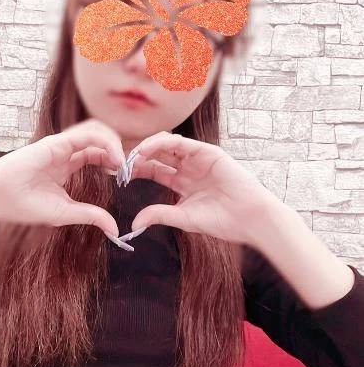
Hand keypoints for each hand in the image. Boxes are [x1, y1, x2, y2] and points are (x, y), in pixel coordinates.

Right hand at [0, 119, 125, 236]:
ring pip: (95, 131)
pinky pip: (86, 134)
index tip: (124, 176)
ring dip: (113, 142)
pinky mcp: (55, 142)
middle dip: (118, 150)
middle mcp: (65, 152)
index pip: (97, 154)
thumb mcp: (66, 212)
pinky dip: (104, 142)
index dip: (113, 160)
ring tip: (122, 162)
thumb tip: (115, 229)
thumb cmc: (24, 205)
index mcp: (67, 165)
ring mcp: (60, 145)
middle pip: (100, 139)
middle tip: (128, 168)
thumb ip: (91, 216)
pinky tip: (113, 157)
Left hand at [127, 130, 277, 245]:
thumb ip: (159, 215)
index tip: (117, 175)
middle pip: (157, 155)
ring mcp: (198, 158)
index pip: (153, 170)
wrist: (249, 218)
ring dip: (146, 148)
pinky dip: (162, 144)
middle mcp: (188, 167)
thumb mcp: (183, 218)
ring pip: (167, 144)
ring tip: (131, 157)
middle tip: (119, 163)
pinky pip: (181, 143)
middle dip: (137, 157)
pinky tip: (146, 151)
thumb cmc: (222, 220)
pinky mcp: (208, 152)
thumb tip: (134, 223)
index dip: (136, 170)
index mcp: (182, 182)